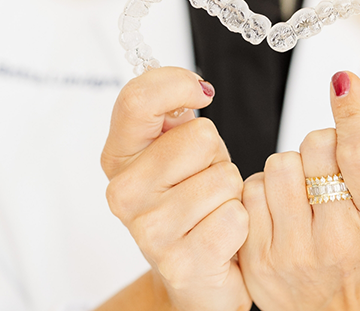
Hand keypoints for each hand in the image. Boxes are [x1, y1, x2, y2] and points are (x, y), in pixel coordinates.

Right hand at [101, 67, 250, 310]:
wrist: (195, 272)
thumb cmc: (191, 201)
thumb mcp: (177, 148)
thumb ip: (173, 111)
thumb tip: (197, 87)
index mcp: (118, 158)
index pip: (138, 101)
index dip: (177, 85)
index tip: (201, 93)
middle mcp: (124, 194)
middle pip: (201, 137)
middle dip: (217, 156)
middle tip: (204, 181)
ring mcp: (150, 231)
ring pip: (225, 177)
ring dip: (231, 193)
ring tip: (212, 209)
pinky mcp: (182, 262)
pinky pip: (236, 216)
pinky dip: (240, 224)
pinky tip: (221, 237)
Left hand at [238, 71, 359, 310]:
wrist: (337, 307)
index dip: (351, 113)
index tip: (343, 81)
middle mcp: (337, 240)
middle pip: (313, 147)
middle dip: (319, 148)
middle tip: (326, 172)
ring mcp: (292, 252)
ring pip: (276, 165)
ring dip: (288, 170)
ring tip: (302, 195)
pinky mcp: (256, 258)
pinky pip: (249, 191)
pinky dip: (263, 192)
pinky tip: (279, 212)